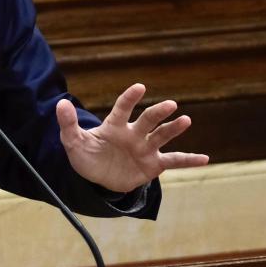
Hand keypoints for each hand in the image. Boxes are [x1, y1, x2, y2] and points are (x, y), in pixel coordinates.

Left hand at [55, 83, 208, 193]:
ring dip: (173, 129)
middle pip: (148, 120)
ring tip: (186, 121)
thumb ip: (68, 125)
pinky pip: (174, 161)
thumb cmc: (87, 156)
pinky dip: (189, 160)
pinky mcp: (154, 164)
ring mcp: (146, 148)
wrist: (99, 178)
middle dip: (158, 112)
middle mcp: (134, 133)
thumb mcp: (73, 143)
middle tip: (170, 105)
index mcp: (115, 126)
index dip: (129, 98)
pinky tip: (205, 158)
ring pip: (162, 136)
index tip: (139, 88)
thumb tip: (60, 104)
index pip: (123, 108)